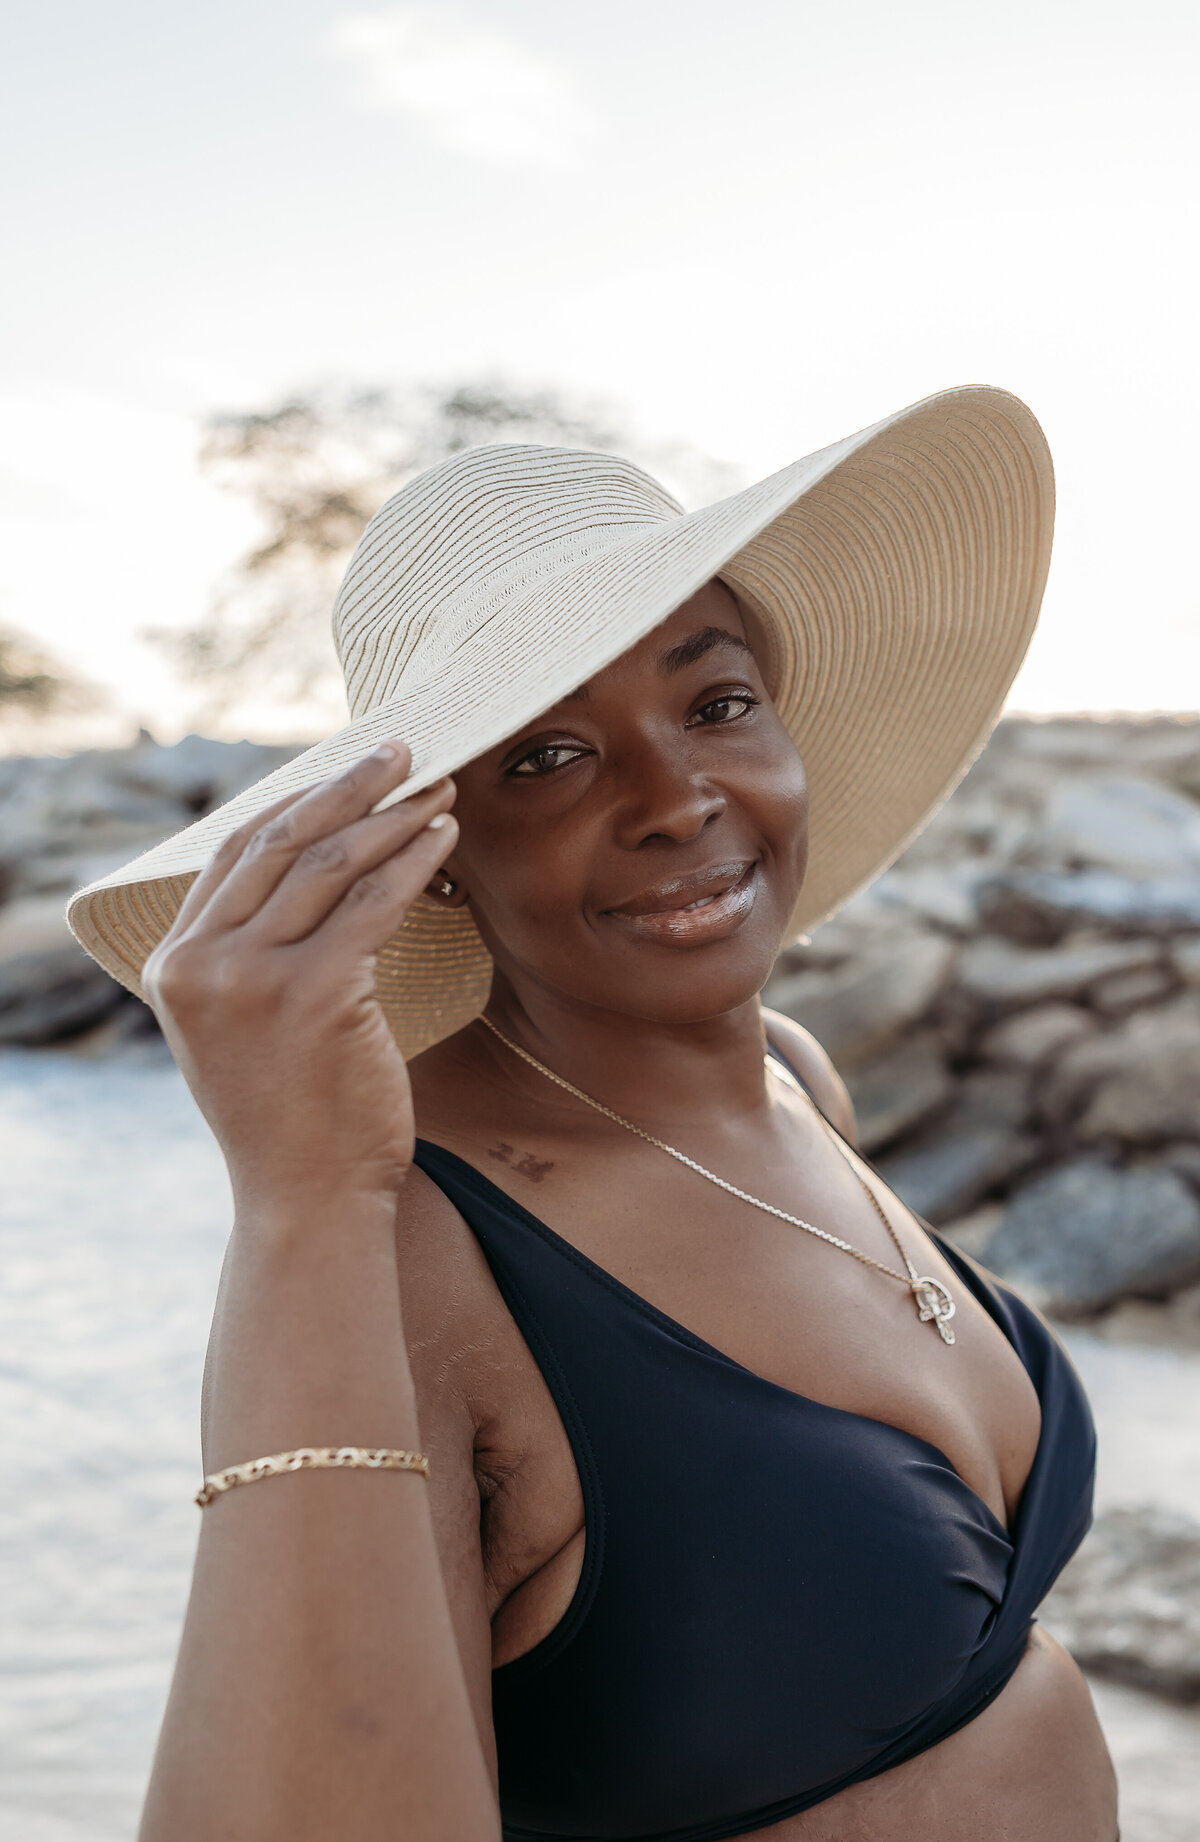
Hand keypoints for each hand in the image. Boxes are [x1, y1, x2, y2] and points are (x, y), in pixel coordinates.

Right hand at [143, 742, 457, 1217]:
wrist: (308, 1200)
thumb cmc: (292, 1116)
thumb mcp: (240, 1027)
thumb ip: (248, 956)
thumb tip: (306, 870)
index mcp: (176, 964)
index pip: (236, 851)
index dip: (299, 799)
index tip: (349, 769)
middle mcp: (203, 963)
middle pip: (283, 841)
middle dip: (351, 786)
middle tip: (404, 750)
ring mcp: (253, 977)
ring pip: (332, 863)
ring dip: (393, 816)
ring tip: (439, 788)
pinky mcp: (314, 992)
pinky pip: (375, 902)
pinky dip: (415, 860)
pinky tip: (444, 836)